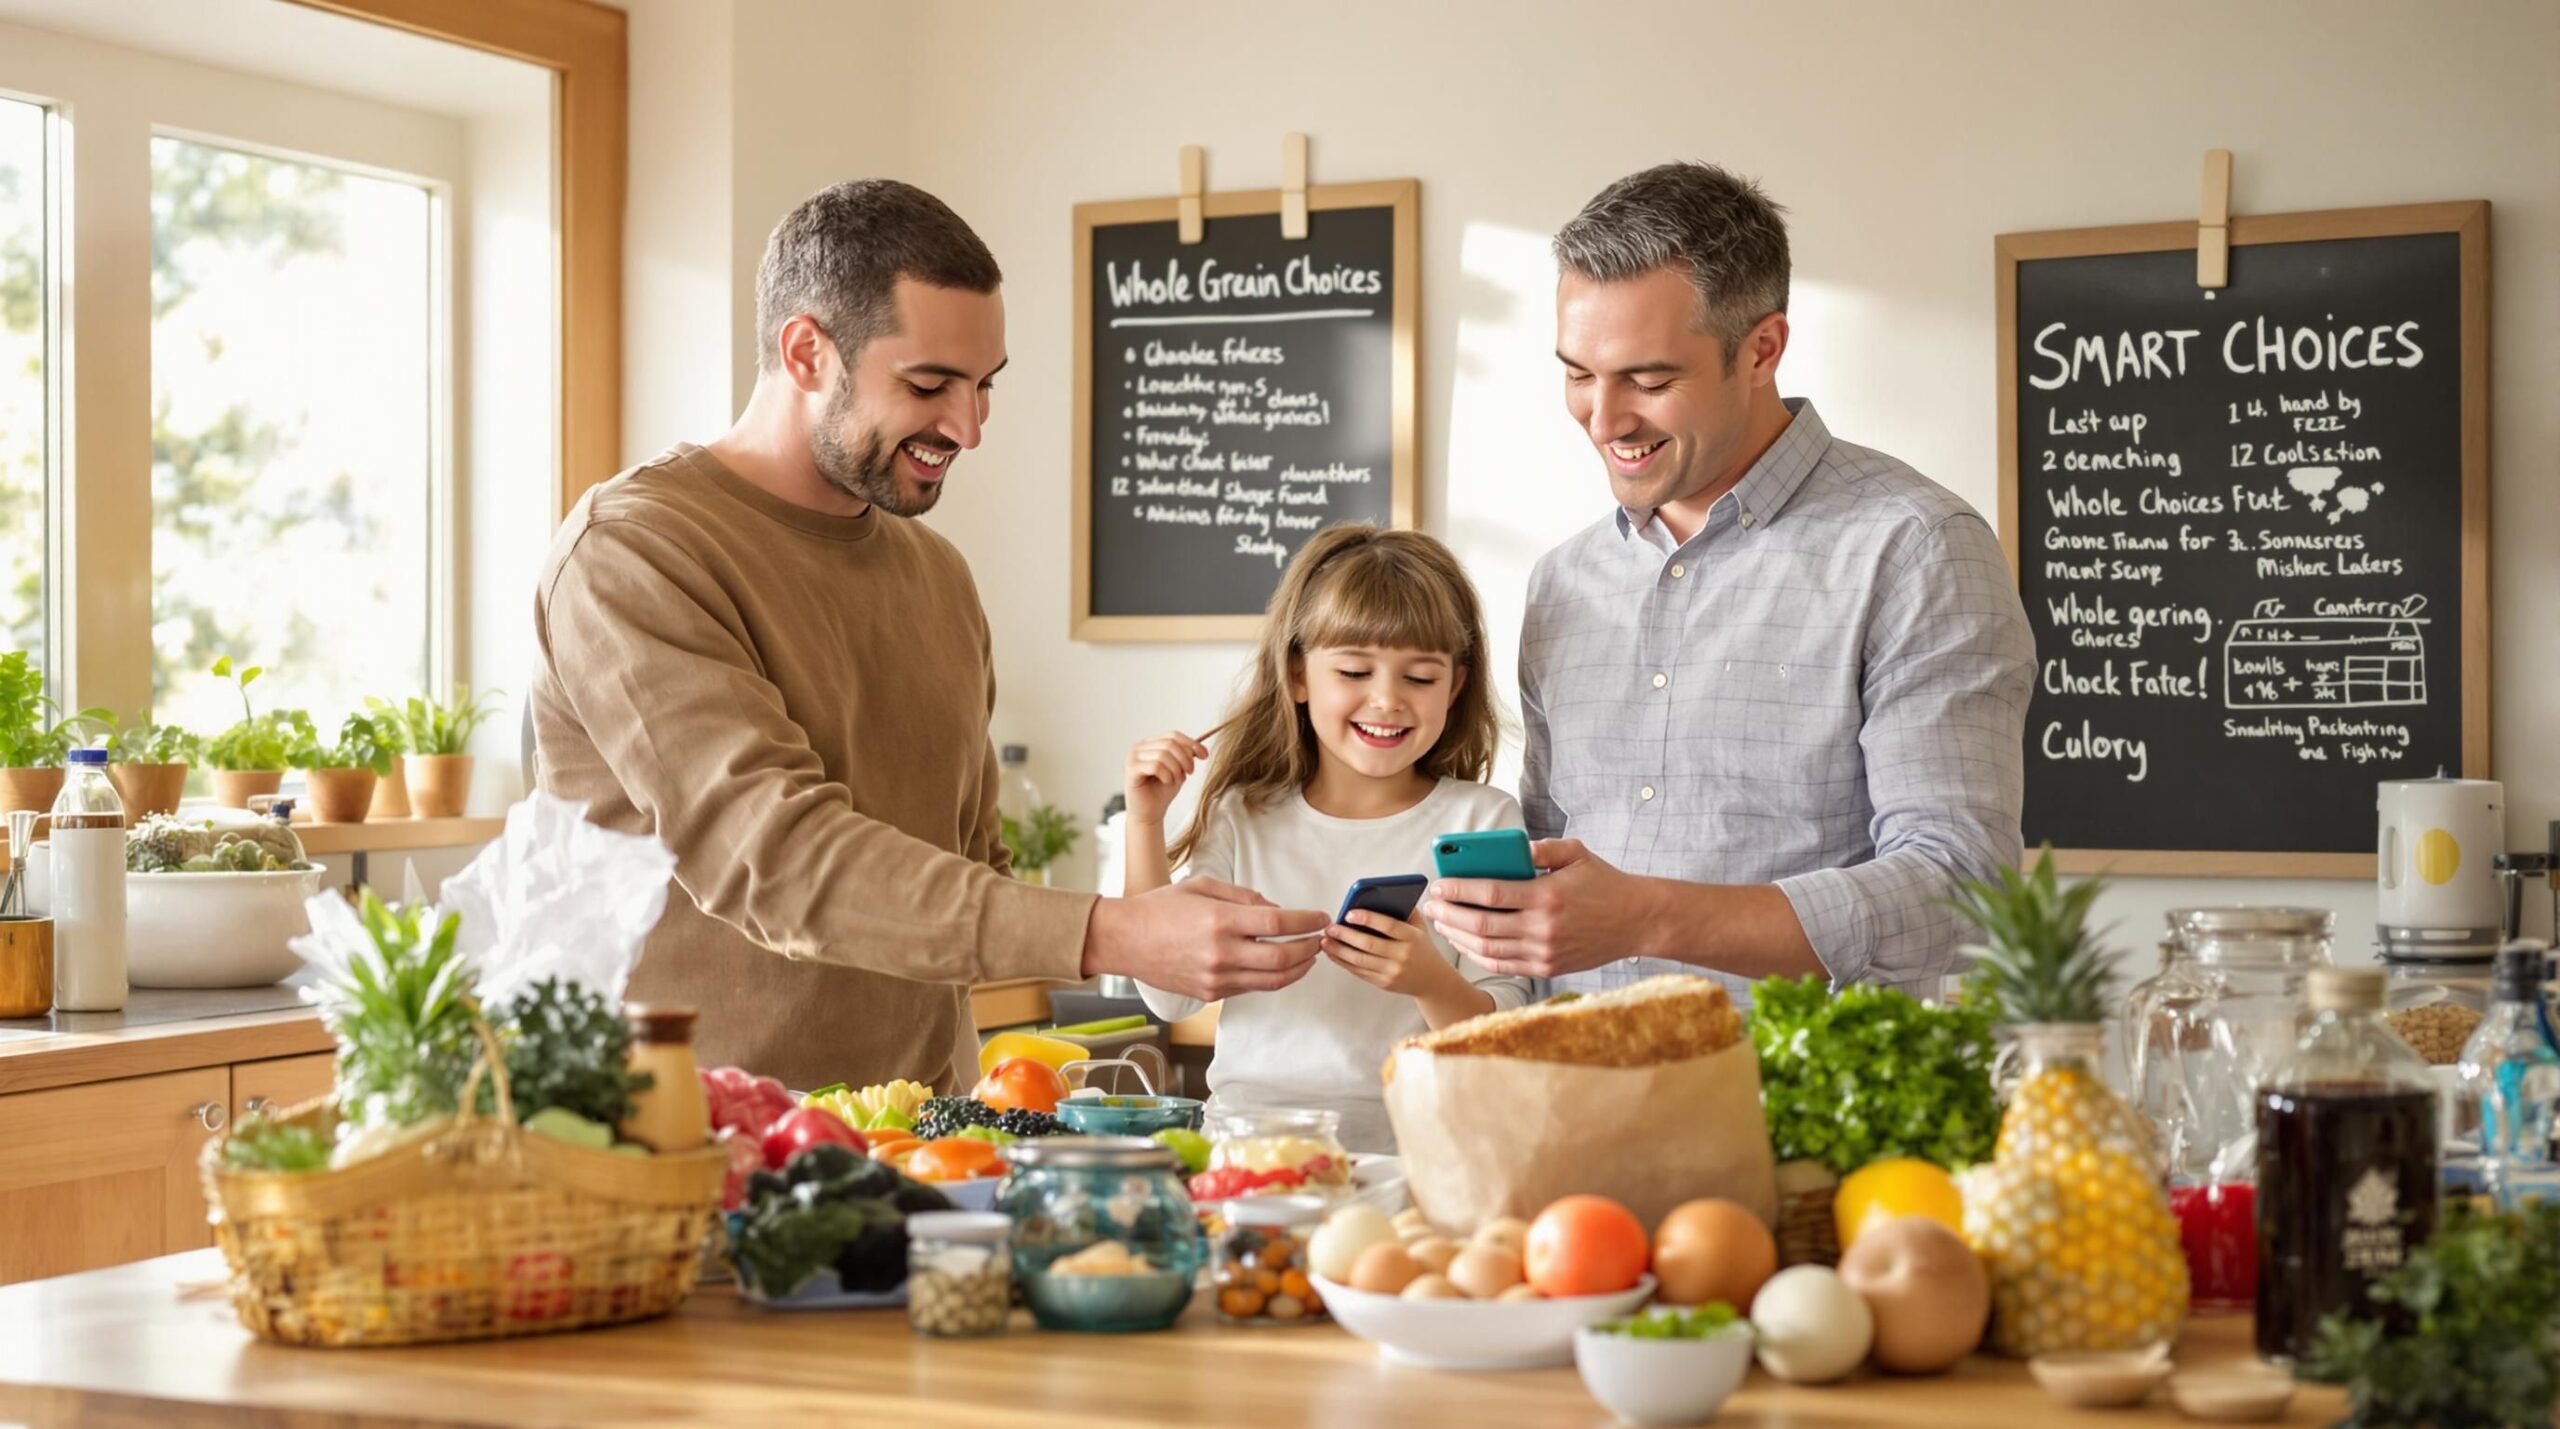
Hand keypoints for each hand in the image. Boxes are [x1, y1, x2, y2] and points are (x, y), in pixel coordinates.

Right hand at [1083, 878, 1327, 1001]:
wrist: (1124, 941)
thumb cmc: (1160, 908)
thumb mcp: (1202, 885)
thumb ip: (1243, 896)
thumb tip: (1276, 908)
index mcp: (1219, 920)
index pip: (1278, 923)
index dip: (1306, 921)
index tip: (1321, 917)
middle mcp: (1220, 953)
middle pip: (1282, 957)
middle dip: (1309, 948)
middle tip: (1320, 938)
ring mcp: (1216, 978)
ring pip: (1272, 980)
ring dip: (1298, 968)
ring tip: (1308, 955)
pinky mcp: (1211, 993)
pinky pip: (1252, 988)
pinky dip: (1273, 978)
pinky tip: (1281, 965)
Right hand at [1124, 730, 1208, 826]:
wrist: (1149, 814)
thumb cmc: (1162, 792)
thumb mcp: (1178, 770)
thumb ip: (1185, 756)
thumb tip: (1200, 747)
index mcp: (1150, 744)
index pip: (1173, 735)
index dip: (1191, 744)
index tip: (1205, 755)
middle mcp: (1139, 747)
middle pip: (1169, 743)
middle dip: (1185, 759)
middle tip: (1190, 773)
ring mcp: (1133, 758)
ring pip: (1163, 755)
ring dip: (1176, 769)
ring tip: (1177, 780)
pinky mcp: (1131, 770)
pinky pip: (1155, 766)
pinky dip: (1167, 775)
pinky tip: (1167, 782)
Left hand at [1322, 909, 1461, 998]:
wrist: (1432, 981)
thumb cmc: (1422, 949)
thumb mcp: (1420, 927)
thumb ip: (1405, 910)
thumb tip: (1380, 894)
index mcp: (1412, 938)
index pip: (1388, 926)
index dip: (1368, 919)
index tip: (1349, 913)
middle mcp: (1402, 956)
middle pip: (1369, 944)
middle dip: (1345, 935)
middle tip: (1330, 927)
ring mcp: (1392, 972)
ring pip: (1360, 960)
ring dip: (1338, 950)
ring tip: (1325, 940)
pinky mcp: (1383, 983)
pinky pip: (1359, 972)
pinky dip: (1343, 962)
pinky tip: (1333, 953)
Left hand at [1421, 838, 1651, 979]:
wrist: (1637, 921)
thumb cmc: (1604, 883)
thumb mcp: (1576, 854)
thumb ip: (1541, 847)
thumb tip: (1508, 848)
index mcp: (1548, 896)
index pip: (1491, 894)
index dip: (1459, 890)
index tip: (1438, 885)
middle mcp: (1544, 928)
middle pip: (1482, 925)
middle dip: (1450, 915)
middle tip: (1431, 906)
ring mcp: (1545, 952)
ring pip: (1488, 949)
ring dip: (1458, 936)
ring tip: (1442, 923)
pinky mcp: (1547, 968)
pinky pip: (1503, 965)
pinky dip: (1478, 955)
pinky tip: (1464, 942)